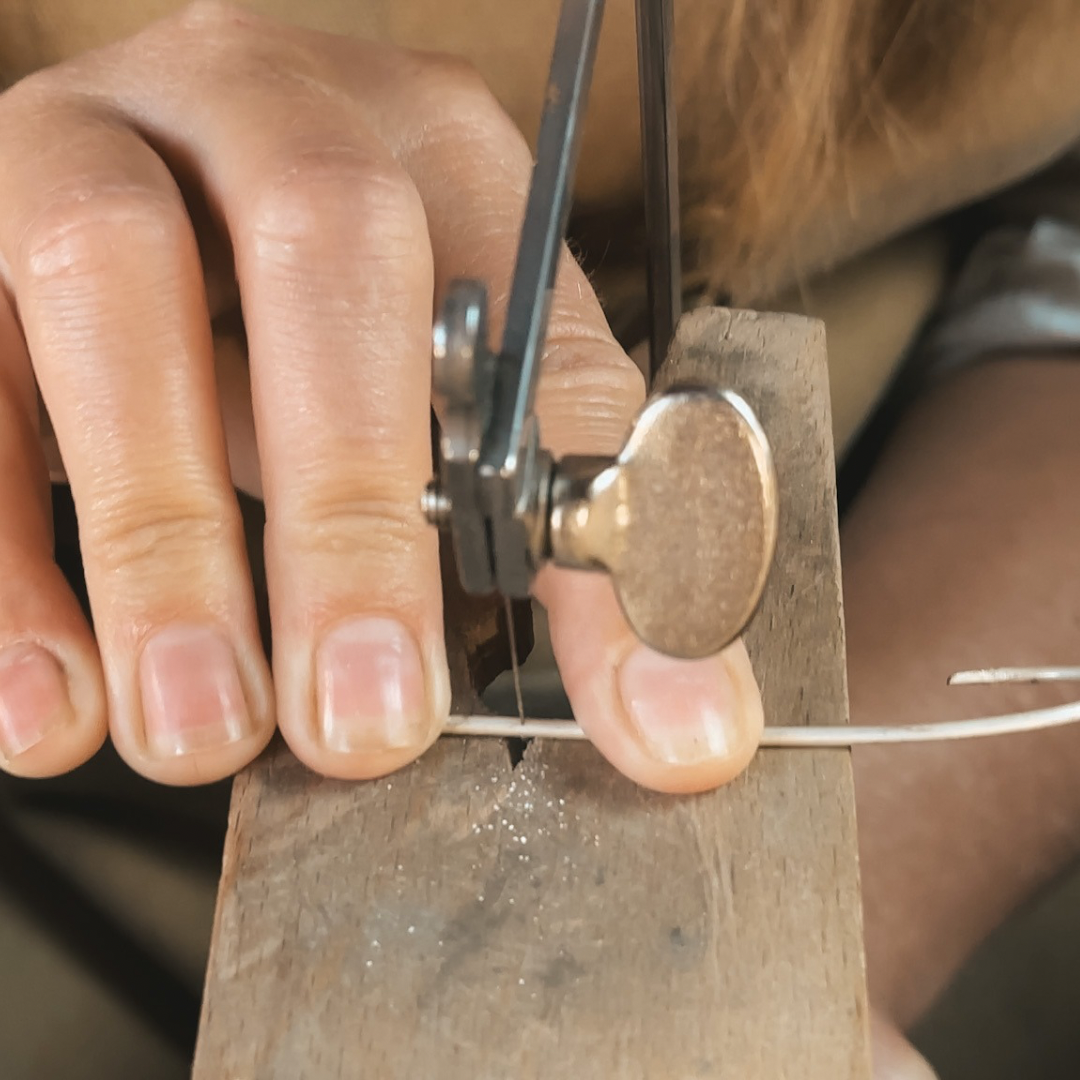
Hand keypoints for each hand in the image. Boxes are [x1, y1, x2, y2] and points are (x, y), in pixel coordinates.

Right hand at [0, 1, 762, 788]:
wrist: (160, 193)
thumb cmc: (342, 321)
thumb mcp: (470, 418)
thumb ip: (571, 565)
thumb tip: (687, 734)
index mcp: (436, 150)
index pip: (539, 330)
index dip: (571, 521)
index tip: (607, 710)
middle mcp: (269, 107)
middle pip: (326, 246)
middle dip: (347, 511)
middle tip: (358, 724)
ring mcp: (96, 144)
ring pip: (103, 279)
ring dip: (153, 535)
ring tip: (194, 726)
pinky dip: (5, 552)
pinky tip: (45, 697)